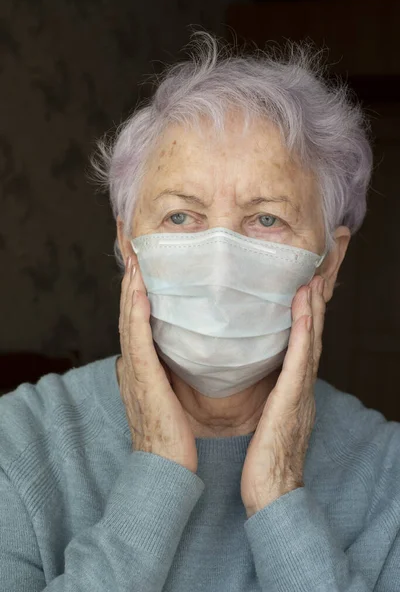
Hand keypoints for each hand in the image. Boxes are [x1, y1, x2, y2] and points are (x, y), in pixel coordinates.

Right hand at [118, 251, 197, 472]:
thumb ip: (171, 372)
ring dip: (132, 287)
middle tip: (133, 249)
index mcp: (141, 367)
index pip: (138, 320)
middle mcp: (132, 364)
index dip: (139, 291)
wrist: (166, 469)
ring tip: (135, 259)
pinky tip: (140, 291)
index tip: (144, 264)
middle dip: (131, 280)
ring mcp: (133, 370)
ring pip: (129, 319)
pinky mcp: (142, 378)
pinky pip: (137, 339)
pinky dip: (136, 313)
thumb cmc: (176, 435)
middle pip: (129, 313)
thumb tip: (180, 353)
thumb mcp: (172, 396)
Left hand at [241, 275, 324, 517]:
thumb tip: (256, 378)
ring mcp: (300, 394)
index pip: (300, 347)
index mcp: (293, 392)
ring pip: (309, 344)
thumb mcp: (267, 421)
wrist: (273, 495)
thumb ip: (268, 398)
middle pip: (310, 340)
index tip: (300, 291)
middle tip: (312, 276)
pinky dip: (303, 336)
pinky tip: (303, 314)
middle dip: (313, 307)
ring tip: (310, 283)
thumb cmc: (264, 461)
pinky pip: (299, 363)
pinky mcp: (292, 402)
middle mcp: (301, 388)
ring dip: (311, 312)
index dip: (304, 318)